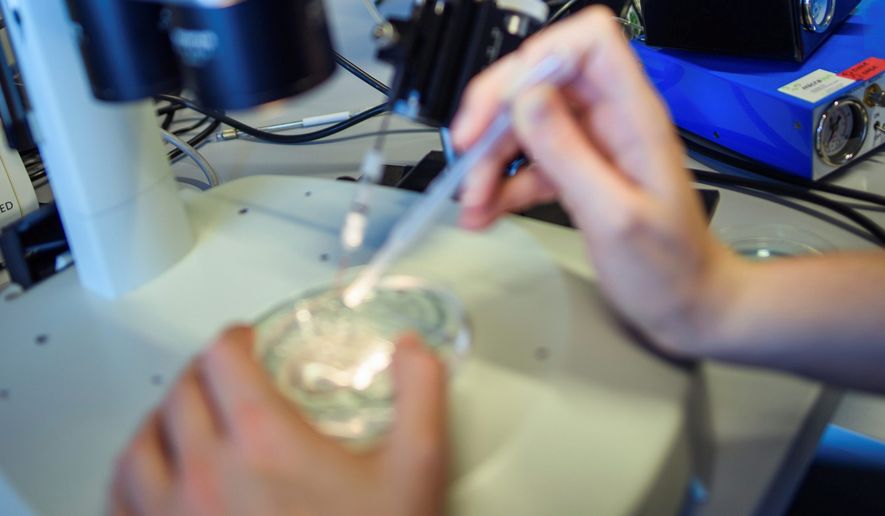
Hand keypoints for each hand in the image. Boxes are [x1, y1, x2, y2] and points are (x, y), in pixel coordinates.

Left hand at [110, 327, 446, 515]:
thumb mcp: (415, 471)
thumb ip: (419, 396)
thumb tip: (411, 349)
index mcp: (263, 441)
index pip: (222, 358)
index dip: (237, 339)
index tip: (250, 343)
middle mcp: (206, 474)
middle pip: (180, 393)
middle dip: (204, 374)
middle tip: (227, 379)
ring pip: (140, 444)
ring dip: (162, 421)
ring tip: (184, 421)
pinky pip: (120, 501)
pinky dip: (133, 477)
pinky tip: (153, 478)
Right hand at [450, 6, 740, 354]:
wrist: (687, 306)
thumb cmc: (670, 269)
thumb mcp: (615, 215)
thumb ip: (568, 155)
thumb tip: (526, 99)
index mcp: (633, 116)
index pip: (589, 42)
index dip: (541, 57)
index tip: (507, 102)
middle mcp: (610, 121)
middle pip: (541, 82)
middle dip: (496, 114)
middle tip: (467, 151)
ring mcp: (591, 147)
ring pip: (525, 126)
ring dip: (490, 159)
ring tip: (471, 201)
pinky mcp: (577, 174)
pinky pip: (527, 164)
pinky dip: (500, 186)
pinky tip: (485, 213)